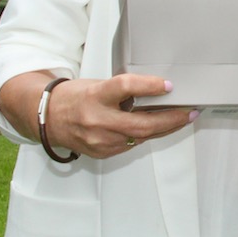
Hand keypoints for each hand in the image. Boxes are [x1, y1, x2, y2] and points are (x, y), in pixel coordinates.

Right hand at [43, 74, 194, 158]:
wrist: (47, 119)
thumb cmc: (75, 97)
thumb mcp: (98, 84)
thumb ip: (125, 89)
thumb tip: (159, 90)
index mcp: (94, 96)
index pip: (125, 87)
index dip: (148, 86)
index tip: (169, 85)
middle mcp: (96, 120)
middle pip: (140, 123)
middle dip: (171, 119)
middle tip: (190, 112)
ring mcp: (98, 140)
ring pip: (140, 137)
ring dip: (165, 128)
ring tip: (182, 118)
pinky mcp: (102, 152)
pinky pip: (131, 144)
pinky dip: (147, 135)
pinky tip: (159, 128)